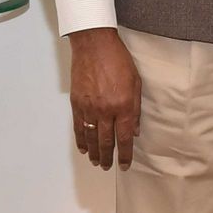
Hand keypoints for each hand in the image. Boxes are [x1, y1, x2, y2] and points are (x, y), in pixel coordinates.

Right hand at [69, 27, 141, 168]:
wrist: (94, 45)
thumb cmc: (119, 61)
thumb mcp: (136, 83)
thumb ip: (135, 109)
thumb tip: (134, 131)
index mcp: (123, 106)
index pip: (124, 137)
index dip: (124, 154)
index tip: (124, 164)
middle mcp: (105, 110)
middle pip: (106, 141)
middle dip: (108, 157)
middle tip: (108, 167)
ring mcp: (89, 108)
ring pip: (91, 137)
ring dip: (94, 152)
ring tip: (96, 162)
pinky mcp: (77, 103)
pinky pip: (78, 127)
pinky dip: (81, 139)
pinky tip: (84, 148)